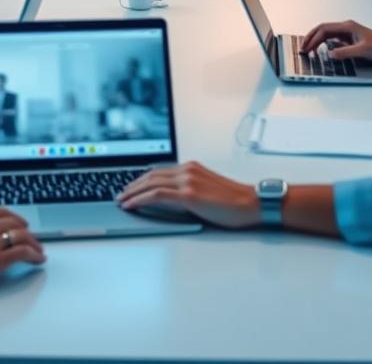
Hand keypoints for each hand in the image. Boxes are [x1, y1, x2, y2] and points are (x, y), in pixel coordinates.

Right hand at [0, 209, 44, 301]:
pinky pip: (22, 253)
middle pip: (14, 222)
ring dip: (34, 243)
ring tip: (39, 250)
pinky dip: (34, 255)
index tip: (20, 222)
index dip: (14, 217)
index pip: (0, 211)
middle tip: (32, 237)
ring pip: (22, 236)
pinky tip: (38, 259)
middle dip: (26, 230)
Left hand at [117, 162, 259, 228]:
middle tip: (120, 194)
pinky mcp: (189, 194)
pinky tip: (131, 205)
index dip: (141, 180)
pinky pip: (157, 195)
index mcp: (191, 167)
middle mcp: (187, 170)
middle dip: (132, 185)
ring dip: (132, 192)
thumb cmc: (234, 202)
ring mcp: (187, 181)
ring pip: (150, 183)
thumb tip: (171, 198)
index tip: (130, 187)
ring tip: (121, 200)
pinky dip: (140, 198)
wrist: (252, 203)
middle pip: (151, 175)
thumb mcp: (207, 189)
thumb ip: (189, 188)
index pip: (159, 171)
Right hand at [300, 20, 371, 61]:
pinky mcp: (350, 38)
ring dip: (316, 40)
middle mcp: (346, 27)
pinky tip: (322, 49)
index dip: (313, 39)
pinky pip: (333, 38)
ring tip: (309, 49)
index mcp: (347, 26)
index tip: (307, 48)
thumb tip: (330, 54)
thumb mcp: (362, 51)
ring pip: (327, 33)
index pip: (324, 30)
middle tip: (303, 48)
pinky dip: (324, 43)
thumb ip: (345, 52)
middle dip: (311, 38)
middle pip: (322, 29)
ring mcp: (348, 32)